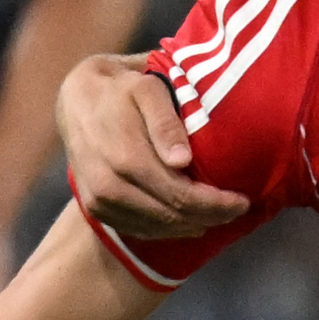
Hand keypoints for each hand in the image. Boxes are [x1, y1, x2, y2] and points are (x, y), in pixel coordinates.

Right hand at [56, 53, 247, 239]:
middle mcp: (109, 186)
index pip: (181, 196)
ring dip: (189, 226)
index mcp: (127, 158)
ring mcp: (99, 200)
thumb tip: (183, 161)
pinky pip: (135, 229)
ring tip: (214, 216)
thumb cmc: (122, 90)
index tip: (242, 202)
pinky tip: (184, 221)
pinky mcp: (93, 208)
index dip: (216, 204)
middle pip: (171, 216)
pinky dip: (164, 229)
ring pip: (155, 228)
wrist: (76, 99)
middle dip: (210, 217)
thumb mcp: (148, 90)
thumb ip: (166, 124)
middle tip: (236, 210)